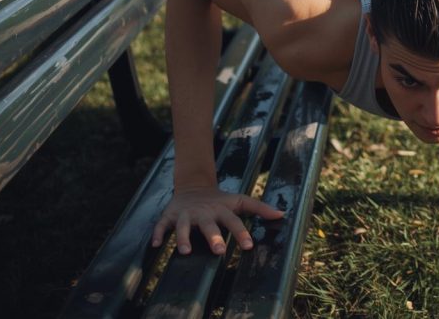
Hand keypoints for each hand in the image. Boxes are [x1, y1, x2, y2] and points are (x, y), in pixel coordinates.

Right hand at [151, 187, 283, 254]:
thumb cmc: (220, 200)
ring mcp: (186, 214)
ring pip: (183, 226)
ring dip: (184, 238)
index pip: (234, 222)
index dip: (241, 233)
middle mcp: (204, 213)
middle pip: (209, 225)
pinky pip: (162, 225)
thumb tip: (282, 215)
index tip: (249, 246)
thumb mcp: (240, 201)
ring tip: (185, 251)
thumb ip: (259, 208)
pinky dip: (158, 233)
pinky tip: (156, 244)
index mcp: (221, 210)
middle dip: (213, 237)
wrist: (194, 186)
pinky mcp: (170, 216)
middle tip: (219, 251)